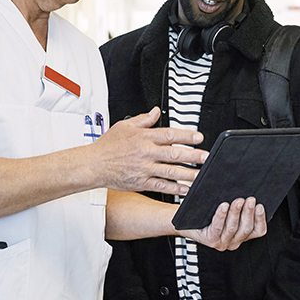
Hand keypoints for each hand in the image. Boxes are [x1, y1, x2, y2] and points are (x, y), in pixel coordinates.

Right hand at [91, 107, 207, 195]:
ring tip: (200, 174)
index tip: (199, 137)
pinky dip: (174, 188)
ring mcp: (143, 169)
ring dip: (187, 173)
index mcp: (143, 137)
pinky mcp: (140, 182)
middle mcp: (145, 152)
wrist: (93, 165)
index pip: (169, 135)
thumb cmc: (107, 146)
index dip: (186, 136)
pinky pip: (161, 186)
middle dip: (192, 155)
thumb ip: (143, 119)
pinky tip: (185, 188)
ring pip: (170, 171)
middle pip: (173, 153)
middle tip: (206, 157)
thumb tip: (156, 111)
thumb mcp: (124, 126)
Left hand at [180, 197, 265, 250]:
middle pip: (246, 229)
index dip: (261, 218)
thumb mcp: (225, 209)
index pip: (258, 231)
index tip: (260, 205)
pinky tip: (223, 206)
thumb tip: (246, 185)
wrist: (185, 222)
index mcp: (241, 235)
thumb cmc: (206, 214)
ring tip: (238, 200)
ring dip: (237, 213)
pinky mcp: (210, 240)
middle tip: (250, 199)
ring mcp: (222, 242)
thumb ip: (237, 202)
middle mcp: (233, 241)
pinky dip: (222, 216)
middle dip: (249, 213)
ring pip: (233, 228)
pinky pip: (218, 227)